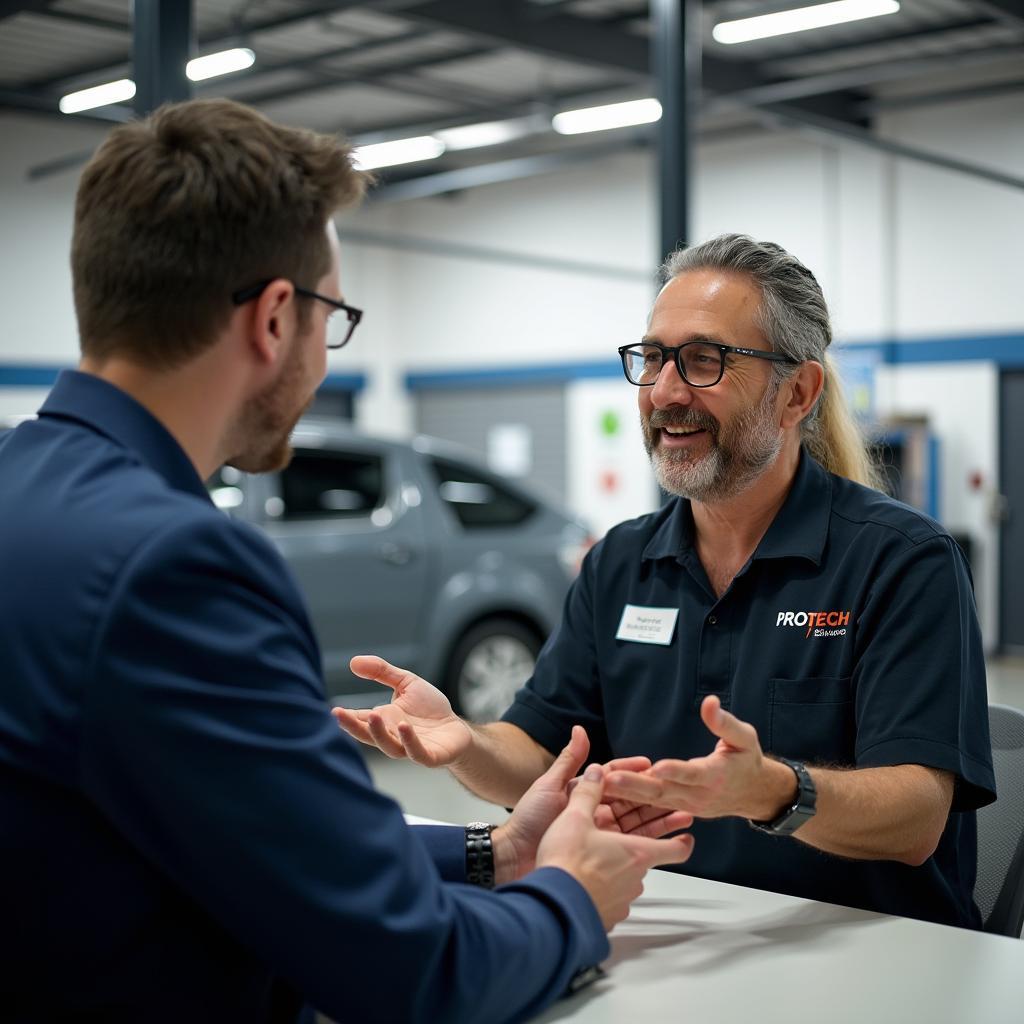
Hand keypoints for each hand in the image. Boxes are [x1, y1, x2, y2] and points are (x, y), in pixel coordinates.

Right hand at [332, 656, 472, 767]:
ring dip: (379, 733)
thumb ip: (381, 672)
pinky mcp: (430, 756)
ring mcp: (410, 748)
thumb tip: (353, 661)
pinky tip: (403, 727)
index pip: (360, 720)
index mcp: (384, 720)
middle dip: (353, 726)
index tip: (332, 710)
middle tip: (338, 715)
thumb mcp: (405, 683)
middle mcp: (392, 736)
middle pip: (369, 735)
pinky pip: (416, 752)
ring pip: (390, 746)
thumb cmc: (428, 708)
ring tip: (374, 715)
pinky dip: (409, 742)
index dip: (346, 717)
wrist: (456, 729)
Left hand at [494, 728, 693, 880]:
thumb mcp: (548, 785)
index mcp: (583, 792)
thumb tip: (580, 730)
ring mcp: (599, 833)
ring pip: (636, 823)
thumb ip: (569, 761)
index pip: (615, 778)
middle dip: (656, 796)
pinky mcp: (601, 855)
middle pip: (632, 801)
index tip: (653, 766)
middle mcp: (594, 811)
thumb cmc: (529, 820)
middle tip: (680, 791)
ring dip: (660, 819)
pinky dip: (650, 842)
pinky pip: (630, 847)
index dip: (634, 772)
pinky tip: (668, 841)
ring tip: (684, 814)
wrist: (515, 858)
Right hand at [536, 763, 694, 930]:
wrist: (552, 908)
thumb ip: (588, 793)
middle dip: (634, 847)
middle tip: (620, 836)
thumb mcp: (575, 817)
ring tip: (593, 859)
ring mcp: (622, 900)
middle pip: (645, 860)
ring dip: (616, 868)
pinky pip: (611, 898)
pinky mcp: (607, 917)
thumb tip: (596, 773)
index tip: (685, 835)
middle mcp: (636, 879)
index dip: (681, 841)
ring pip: (626, 880)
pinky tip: (583, 881)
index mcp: (636, 852)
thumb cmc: (567, 862)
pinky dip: (602, 889)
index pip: (675, 849)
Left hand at [602, 695, 792, 820]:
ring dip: (628, 793)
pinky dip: (633, 799)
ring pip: (654, 800)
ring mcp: (687, 804)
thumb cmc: (746, 760)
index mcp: (716, 776)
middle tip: (611, 779)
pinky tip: (610, 792)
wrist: (753, 792)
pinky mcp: (679, 807)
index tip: (657, 767)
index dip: (676, 770)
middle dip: (636, 785)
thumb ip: (725, 723)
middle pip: (665, 791)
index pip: (693, 773)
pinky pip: (653, 805)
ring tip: (603, 785)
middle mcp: (699, 795)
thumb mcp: (744, 738)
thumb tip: (709, 702)